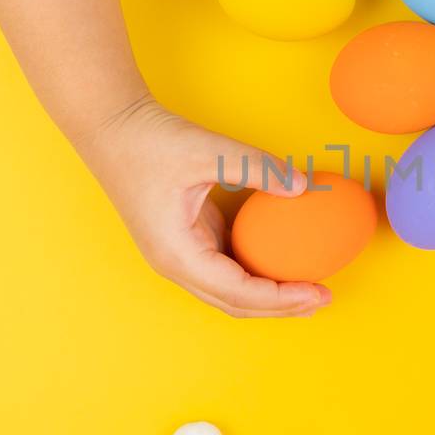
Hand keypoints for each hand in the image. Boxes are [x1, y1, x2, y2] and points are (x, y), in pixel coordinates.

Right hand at [77, 94, 332, 317]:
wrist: (111, 127)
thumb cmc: (149, 141)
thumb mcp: (207, 150)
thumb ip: (256, 168)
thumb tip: (302, 186)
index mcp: (177, 253)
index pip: (238, 293)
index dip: (280, 299)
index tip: (317, 292)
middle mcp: (176, 264)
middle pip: (235, 303)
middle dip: (280, 307)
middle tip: (323, 298)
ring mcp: (179, 255)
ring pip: (229, 291)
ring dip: (268, 296)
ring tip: (308, 290)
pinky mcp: (185, 241)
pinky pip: (225, 269)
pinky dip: (254, 274)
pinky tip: (280, 265)